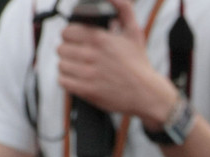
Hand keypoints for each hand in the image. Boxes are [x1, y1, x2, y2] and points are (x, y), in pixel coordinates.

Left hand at [57, 0, 176, 123]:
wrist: (148, 94)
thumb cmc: (140, 64)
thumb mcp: (134, 32)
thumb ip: (123, 8)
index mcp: (99, 38)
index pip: (67, 32)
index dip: (70, 37)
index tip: (76, 42)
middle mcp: (93, 55)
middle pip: (61, 48)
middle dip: (69, 52)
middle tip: (77, 57)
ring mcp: (89, 74)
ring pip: (61, 65)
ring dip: (67, 67)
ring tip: (77, 69)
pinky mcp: (88, 91)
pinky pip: (63, 82)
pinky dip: (67, 81)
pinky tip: (76, 80)